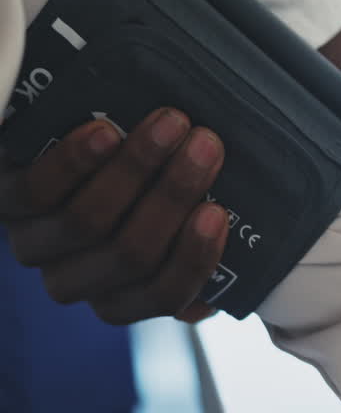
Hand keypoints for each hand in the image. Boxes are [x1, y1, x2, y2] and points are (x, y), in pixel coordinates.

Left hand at [0, 108, 228, 323]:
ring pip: (88, 221)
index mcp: (125, 295)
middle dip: (174, 195)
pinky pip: (36, 194)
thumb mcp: (184, 209)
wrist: (73, 141)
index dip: (193, 258)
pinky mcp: (6, 204)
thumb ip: (205, 224)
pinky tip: (105, 132)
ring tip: (169, 122)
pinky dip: (75, 162)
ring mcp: (39, 244)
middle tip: (205, 144)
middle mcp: (78, 280)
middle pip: (130, 252)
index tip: (219, 212)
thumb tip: (239, 232)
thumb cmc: (149, 181)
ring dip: (135, 168)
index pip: (165, 294)